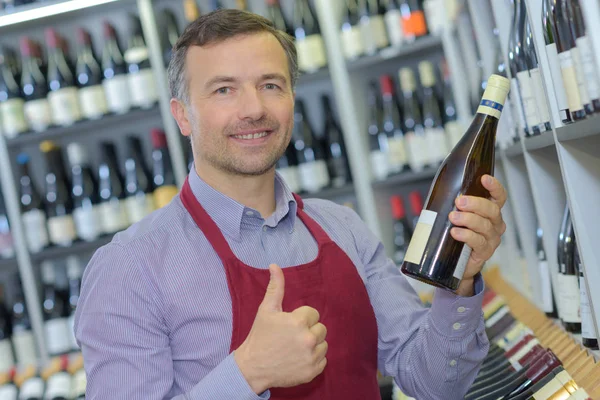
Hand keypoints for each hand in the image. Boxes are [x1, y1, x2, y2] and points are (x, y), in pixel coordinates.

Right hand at [234, 264, 327, 393]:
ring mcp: (311, 357)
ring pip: (324, 344)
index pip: (314, 314)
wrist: (253, 367)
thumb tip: (274, 265)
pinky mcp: (313, 371)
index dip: (301, 318)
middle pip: (321, 329)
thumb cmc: (260, 336)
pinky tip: (299, 359)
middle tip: (292, 337)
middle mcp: (308, 339)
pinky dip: (314, 360)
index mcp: (299, 322)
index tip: (289, 325)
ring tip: (295, 348)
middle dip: (309, 330)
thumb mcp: (266, 309)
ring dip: (313, 345)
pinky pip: (323, 360)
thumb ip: (275, 287)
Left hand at [449, 175, 507, 295]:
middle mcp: (495, 224)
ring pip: (484, 225)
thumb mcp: (457, 217)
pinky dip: (466, 235)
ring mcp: (491, 239)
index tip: (484, 178)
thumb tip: (438, 191)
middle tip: (459, 202)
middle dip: (475, 204)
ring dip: (468, 219)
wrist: (456, 263)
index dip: (494, 187)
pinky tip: (456, 233)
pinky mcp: (484, 252)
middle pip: (492, 210)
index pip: (498, 197)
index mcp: (490, 212)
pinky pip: (478, 242)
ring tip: (453, 217)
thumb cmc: (457, 235)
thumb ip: (454, 205)